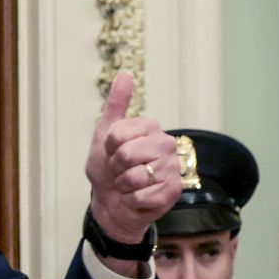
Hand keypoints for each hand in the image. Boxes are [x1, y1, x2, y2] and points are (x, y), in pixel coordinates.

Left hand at [84, 72, 179, 259]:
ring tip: (129, 185)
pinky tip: (137, 198)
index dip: (109, 149)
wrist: (111, 203)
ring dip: (123, 186)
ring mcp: (172, 168)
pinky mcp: (173, 191)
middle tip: (121, 171)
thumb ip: (116, 105)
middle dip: (116, 168)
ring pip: (134, 177)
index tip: (113, 152)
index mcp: (151, 127)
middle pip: (126, 155)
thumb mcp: (105, 135)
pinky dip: (132, 201)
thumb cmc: (108, 170)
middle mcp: (165, 144)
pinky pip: (141, 196)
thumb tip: (124, 75)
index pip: (118, 135)